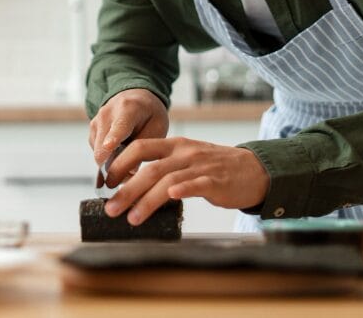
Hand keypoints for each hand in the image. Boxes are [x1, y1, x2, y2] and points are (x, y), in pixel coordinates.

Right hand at [88, 88, 168, 165]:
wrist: (135, 97)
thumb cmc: (149, 113)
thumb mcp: (157, 128)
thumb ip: (144, 147)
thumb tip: (129, 172)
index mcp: (128, 109)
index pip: (118, 127)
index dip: (112, 139)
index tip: (109, 148)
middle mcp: (107, 113)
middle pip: (103, 147)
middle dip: (114, 167)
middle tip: (130, 176)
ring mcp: (96, 120)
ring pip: (98, 153)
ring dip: (111, 161)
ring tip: (128, 156)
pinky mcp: (92, 128)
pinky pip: (97, 150)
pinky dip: (107, 156)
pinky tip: (120, 149)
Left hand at [102, 137, 269, 224]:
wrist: (255, 169)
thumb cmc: (217, 168)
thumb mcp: (187, 159)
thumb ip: (164, 167)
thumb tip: (133, 186)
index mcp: (175, 145)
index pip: (140, 147)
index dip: (121, 163)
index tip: (107, 181)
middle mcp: (184, 152)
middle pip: (149, 169)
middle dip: (127, 190)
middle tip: (111, 208)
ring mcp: (200, 166)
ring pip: (167, 180)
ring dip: (147, 200)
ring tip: (132, 217)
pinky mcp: (216, 181)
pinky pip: (197, 184)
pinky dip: (183, 189)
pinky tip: (171, 198)